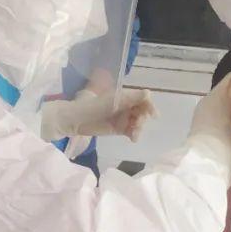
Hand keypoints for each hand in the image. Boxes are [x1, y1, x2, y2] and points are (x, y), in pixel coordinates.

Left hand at [40, 87, 156, 141]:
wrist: (77, 119)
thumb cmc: (94, 106)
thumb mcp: (114, 101)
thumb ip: (131, 98)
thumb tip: (148, 93)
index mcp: (125, 96)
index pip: (143, 99)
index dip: (149, 106)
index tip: (153, 115)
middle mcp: (126, 106)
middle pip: (142, 112)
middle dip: (143, 119)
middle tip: (137, 125)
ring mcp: (123, 118)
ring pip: (138, 123)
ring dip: (139, 128)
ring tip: (134, 134)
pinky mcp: (119, 129)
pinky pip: (131, 132)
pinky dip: (134, 135)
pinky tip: (133, 139)